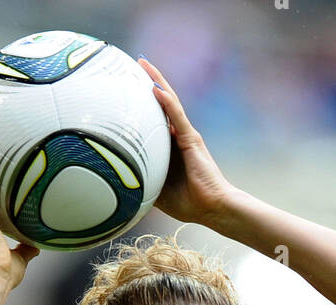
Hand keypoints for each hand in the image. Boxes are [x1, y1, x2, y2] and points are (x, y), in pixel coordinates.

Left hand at [137, 58, 234, 225]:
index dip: (144, 102)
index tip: (129, 88)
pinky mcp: (192, 140)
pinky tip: (156, 88)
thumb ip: (145, 180)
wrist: (213, 208)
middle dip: (149, 82)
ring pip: (169, 102)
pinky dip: (166, 102)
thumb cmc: (190, 203)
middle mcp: (179, 136)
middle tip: (134, 65)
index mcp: (172, 147)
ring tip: (143, 65)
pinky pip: (177, 118)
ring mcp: (186, 136)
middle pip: (162, 103)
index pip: (156, 119)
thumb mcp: (159, 192)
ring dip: (157, 82)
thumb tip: (122, 183)